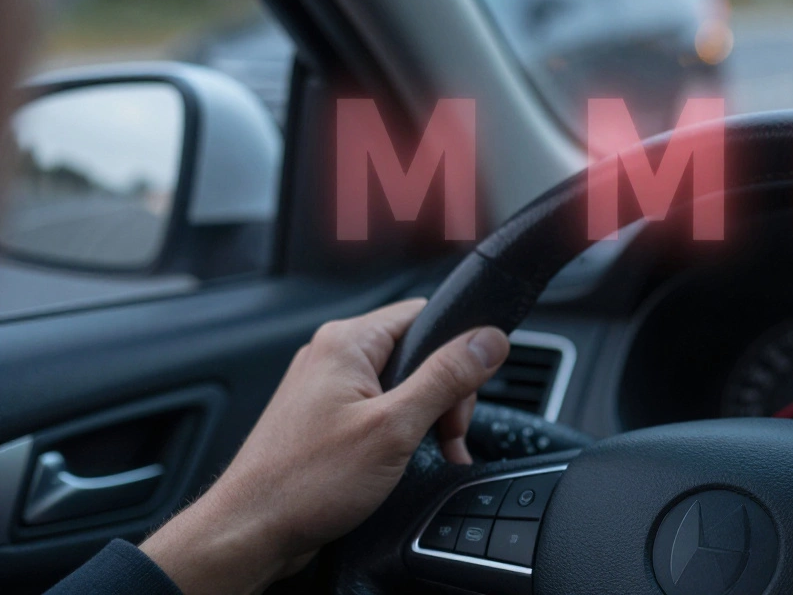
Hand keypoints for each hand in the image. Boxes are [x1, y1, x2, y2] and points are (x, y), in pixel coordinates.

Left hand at [141, 299, 508, 594]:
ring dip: (425, 418)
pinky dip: (400, 432)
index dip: (458, 351)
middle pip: (417, 352)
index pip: (426, 315)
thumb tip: (488, 341)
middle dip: (444, 395)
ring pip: (400, 385)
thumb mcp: (394, 428)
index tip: (468, 390)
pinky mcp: (324, 418)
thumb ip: (446, 378)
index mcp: (347, 342)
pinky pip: (378, 409)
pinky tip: (405, 460)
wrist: (251, 532)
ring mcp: (326, 387)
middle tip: (446, 434)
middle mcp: (332, 355)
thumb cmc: (304, 482)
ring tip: (428, 453)